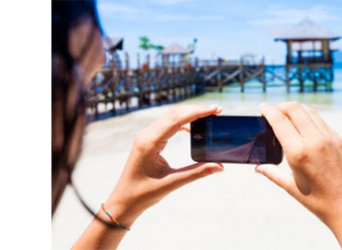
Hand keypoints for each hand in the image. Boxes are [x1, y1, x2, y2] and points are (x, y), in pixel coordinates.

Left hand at [102, 104, 223, 225]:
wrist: (123, 201)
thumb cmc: (142, 194)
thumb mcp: (171, 183)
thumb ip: (196, 173)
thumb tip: (219, 167)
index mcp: (149, 143)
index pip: (177, 120)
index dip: (197, 112)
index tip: (215, 109)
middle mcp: (146, 136)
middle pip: (174, 114)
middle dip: (196, 110)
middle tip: (217, 110)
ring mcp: (146, 137)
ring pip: (170, 117)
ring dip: (189, 114)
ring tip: (208, 116)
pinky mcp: (147, 141)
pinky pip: (166, 125)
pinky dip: (181, 123)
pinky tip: (192, 130)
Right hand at [257, 102, 341, 249]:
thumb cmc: (321, 203)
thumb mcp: (293, 188)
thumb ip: (273, 173)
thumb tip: (258, 167)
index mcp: (299, 153)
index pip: (280, 121)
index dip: (268, 111)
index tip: (262, 107)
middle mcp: (316, 141)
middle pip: (295, 109)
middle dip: (281, 106)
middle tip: (274, 111)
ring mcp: (332, 139)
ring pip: (311, 113)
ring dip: (297, 111)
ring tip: (289, 117)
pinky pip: (324, 124)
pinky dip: (312, 121)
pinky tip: (307, 129)